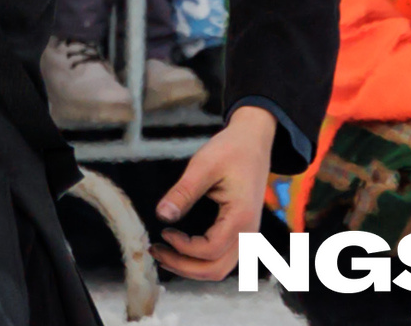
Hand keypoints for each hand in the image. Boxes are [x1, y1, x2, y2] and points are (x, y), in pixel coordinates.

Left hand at [155, 105, 276, 281]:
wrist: (254, 142)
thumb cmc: (231, 150)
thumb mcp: (203, 166)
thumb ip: (183, 192)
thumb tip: (162, 215)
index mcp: (241, 217)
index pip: (210, 249)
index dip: (183, 247)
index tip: (163, 232)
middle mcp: (249, 234)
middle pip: (216, 269)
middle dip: (183, 267)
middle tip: (156, 251)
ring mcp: (248, 236)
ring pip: (220, 268)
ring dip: (192, 268)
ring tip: (163, 255)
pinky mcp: (242, 233)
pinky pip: (223, 257)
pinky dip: (201, 261)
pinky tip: (180, 251)